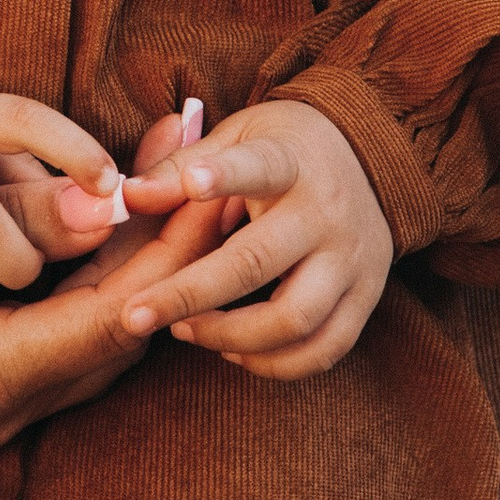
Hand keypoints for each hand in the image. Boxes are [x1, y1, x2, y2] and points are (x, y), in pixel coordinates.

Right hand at [0, 176, 227, 449]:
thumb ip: (10, 228)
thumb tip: (113, 201)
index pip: (114, 316)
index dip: (170, 248)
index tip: (207, 179)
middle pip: (115, 330)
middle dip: (164, 249)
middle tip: (198, 168)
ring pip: (88, 338)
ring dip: (128, 267)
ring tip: (168, 191)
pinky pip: (47, 347)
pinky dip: (82, 292)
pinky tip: (111, 244)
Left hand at [112, 98, 392, 377]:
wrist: (372, 157)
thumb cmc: (281, 149)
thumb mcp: (234, 137)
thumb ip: (179, 167)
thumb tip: (127, 198)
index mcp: (291, 162)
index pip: (260, 167)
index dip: (226, 176)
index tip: (193, 182)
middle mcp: (326, 214)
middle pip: (257, 263)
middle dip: (190, 295)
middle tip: (134, 316)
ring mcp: (352, 260)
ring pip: (294, 319)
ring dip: (230, 336)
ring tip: (183, 331)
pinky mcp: (367, 298)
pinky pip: (324, 350)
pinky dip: (275, 362)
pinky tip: (233, 349)